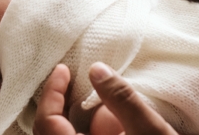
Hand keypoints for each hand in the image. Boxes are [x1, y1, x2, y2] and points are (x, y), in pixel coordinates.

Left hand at [34, 63, 178, 134]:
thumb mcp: (150, 132)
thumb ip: (122, 101)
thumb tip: (96, 69)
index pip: (48, 123)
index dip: (52, 92)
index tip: (63, 69)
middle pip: (54, 130)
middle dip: (71, 106)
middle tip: (87, 84)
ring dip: (90, 122)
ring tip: (119, 119)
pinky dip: (97, 132)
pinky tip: (122, 128)